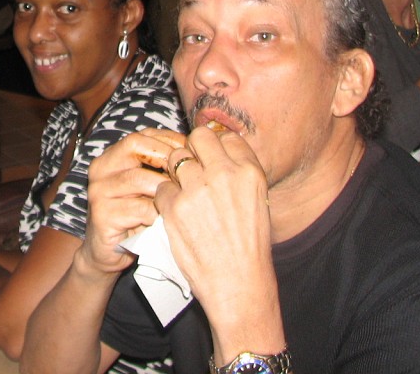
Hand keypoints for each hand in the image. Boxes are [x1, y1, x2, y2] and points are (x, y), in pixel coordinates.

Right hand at [79, 128, 185, 274]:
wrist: (108, 252)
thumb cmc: (137, 217)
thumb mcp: (150, 188)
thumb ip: (163, 169)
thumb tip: (199, 152)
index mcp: (113, 156)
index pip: (144, 135)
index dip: (171, 141)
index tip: (194, 154)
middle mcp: (101, 168)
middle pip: (135, 144)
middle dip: (167, 157)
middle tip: (188, 174)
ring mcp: (98, 191)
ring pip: (138, 177)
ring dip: (166, 189)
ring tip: (183, 200)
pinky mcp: (102, 215)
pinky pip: (138, 209)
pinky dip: (159, 215)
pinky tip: (171, 221)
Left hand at [153, 126, 278, 344]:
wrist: (238, 283)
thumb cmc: (249, 246)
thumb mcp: (258, 202)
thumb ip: (238, 174)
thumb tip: (219, 149)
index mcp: (250, 172)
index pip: (226, 137)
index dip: (215, 146)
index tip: (209, 157)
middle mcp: (224, 174)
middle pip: (198, 137)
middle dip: (192, 149)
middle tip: (190, 168)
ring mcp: (197, 189)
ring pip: (175, 158)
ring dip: (175, 172)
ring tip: (183, 193)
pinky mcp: (174, 206)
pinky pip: (162, 187)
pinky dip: (165, 198)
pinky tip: (175, 213)